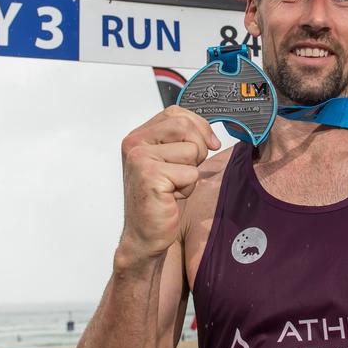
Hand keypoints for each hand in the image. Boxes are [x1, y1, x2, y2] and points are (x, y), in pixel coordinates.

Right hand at [116, 106, 221, 266]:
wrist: (145, 234)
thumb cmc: (160, 198)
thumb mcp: (170, 161)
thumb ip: (183, 141)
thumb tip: (212, 137)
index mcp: (138, 136)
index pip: (175, 113)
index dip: (198, 126)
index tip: (208, 144)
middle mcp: (135, 143)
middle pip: (185, 126)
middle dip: (197, 149)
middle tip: (185, 172)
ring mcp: (141, 159)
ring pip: (191, 150)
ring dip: (191, 173)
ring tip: (174, 186)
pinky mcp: (151, 177)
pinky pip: (190, 173)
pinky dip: (187, 188)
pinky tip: (171, 197)